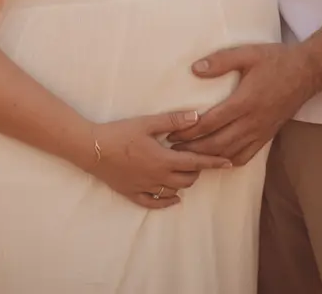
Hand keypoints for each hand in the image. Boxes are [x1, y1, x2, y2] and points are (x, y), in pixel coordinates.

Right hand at [89, 110, 233, 209]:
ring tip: (185, 173)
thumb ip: (173, 121)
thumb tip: (197, 117)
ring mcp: (145, 187)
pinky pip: (153, 203)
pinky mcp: (132, 193)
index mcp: (163, 159)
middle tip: (197, 159)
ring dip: (183, 183)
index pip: (195, 162)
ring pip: (173, 192)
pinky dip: (166, 202)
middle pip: (187, 179)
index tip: (229, 163)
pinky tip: (173, 199)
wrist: (91, 148)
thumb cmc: (119, 132)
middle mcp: (157, 177)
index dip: (213, 162)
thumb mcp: (147, 123)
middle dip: (197, 171)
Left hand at [167, 44, 316, 165]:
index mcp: (244, 102)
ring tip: (189, 156)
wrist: (308, 72)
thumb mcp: (248, 54)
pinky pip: (246, 155)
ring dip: (207, 157)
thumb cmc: (277, 60)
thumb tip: (195, 69)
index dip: (189, 130)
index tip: (171, 133)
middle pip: (216, 143)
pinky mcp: (268, 136)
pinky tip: (218, 160)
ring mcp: (261, 131)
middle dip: (192, 148)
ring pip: (230, 153)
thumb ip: (221, 61)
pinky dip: (229, 161)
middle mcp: (252, 121)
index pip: (210, 122)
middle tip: (172, 149)